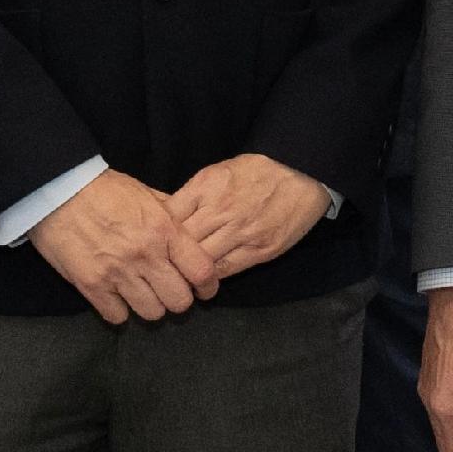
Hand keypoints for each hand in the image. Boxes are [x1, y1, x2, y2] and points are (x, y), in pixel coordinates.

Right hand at [31, 170, 224, 323]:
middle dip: (177, 299)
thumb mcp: (146, 194)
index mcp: (164, 229)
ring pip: (151, 313)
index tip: (202, 288)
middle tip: (168, 290)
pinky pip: (117, 316)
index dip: (207, 286)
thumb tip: (190, 233)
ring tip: (141, 293)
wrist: (58, 189)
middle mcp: (145, 254)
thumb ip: (171, 216)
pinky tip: (116, 296)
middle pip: (179, 301)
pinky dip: (119, 310)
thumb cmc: (103, 188)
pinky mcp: (91, 285)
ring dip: (149, 306)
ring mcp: (118, 272)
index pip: (202, 271)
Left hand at [166, 153, 331, 279]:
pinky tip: (202, 280)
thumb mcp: (218, 171)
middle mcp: (221, 210)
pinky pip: (226, 269)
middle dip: (167, 256)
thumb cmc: (257, 171)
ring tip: (176, 279)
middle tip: (158, 266)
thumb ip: (193, 194)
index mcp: (207, 186)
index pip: (169, 216)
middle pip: (182, 242)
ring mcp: (242, 232)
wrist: (302, 173)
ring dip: (187, 272)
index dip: (155, 232)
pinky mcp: (260, 250)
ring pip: (202, 261)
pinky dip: (211, 276)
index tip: (150, 241)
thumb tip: (167, 216)